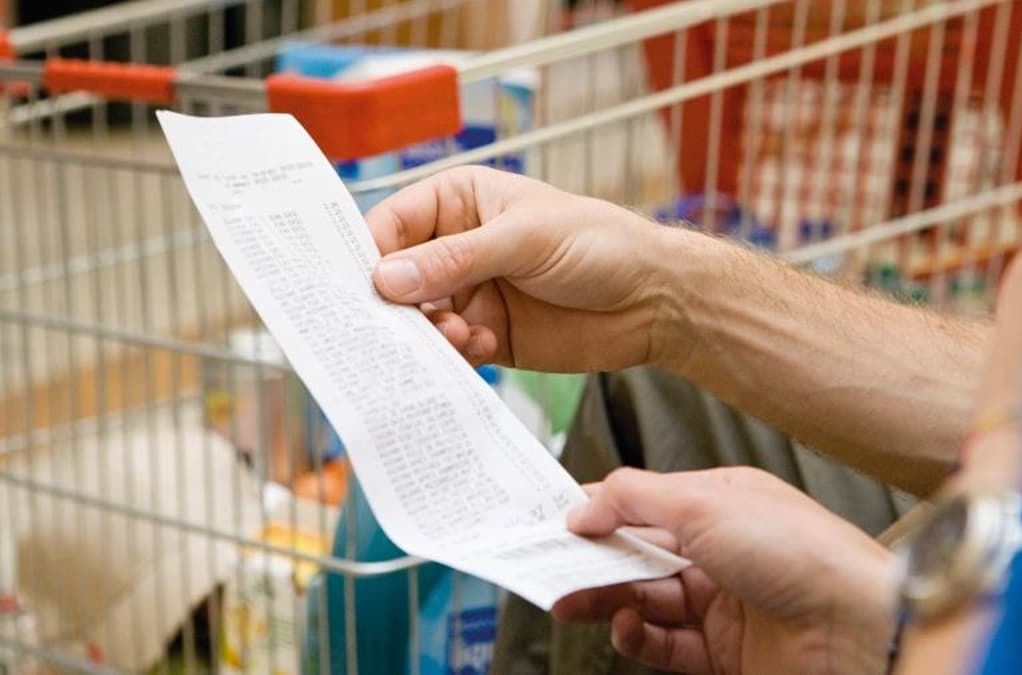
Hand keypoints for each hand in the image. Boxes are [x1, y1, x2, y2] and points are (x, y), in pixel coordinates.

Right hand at [366, 166, 687, 370]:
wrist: (654, 299)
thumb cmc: (598, 243)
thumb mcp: (523, 240)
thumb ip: (455, 259)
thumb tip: (386, 278)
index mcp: (459, 202)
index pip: (393, 225)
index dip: (369, 254)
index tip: (357, 286)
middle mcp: (457, 248)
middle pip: (397, 279)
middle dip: (394, 304)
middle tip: (394, 326)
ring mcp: (472, 294)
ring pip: (420, 320)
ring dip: (429, 334)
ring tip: (458, 336)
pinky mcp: (490, 336)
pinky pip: (452, 351)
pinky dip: (456, 355)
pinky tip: (484, 348)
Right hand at [553, 467, 896, 674]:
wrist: (855, 627)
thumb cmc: (802, 552)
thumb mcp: (705, 503)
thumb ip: (634, 499)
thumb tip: (583, 505)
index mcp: (721, 501)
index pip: (644, 502)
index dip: (599, 510)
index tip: (553, 519)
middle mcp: (721, 550)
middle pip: (638, 553)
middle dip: (592, 558)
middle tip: (548, 564)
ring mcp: (722, 603)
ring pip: (645, 598)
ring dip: (604, 598)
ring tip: (569, 599)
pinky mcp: (723, 652)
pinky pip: (664, 644)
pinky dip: (638, 636)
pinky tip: (627, 626)